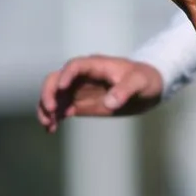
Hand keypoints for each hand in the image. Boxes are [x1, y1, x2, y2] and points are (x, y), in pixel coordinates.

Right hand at [38, 56, 164, 129]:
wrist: (148, 87)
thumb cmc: (145, 79)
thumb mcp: (140, 82)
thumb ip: (125, 90)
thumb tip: (109, 102)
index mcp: (96, 66)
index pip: (75, 66)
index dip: (66, 75)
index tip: (63, 89)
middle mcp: (82, 76)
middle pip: (57, 79)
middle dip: (49, 93)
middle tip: (51, 110)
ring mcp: (79, 90)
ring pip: (54, 95)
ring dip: (47, 108)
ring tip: (49, 126)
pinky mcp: (80, 103)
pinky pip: (61, 108)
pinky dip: (53, 117)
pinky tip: (51, 129)